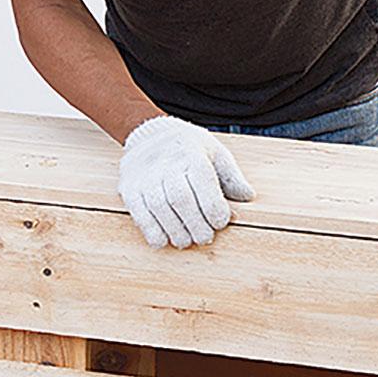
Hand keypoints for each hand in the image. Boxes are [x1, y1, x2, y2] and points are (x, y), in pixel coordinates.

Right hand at [118, 116, 254, 248]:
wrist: (149, 135)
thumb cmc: (189, 149)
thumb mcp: (215, 153)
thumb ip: (232, 177)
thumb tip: (248, 197)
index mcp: (191, 153)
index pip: (203, 182)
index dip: (214, 207)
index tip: (221, 222)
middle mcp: (166, 163)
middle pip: (181, 199)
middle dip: (196, 224)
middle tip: (205, 238)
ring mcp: (145, 177)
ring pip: (159, 208)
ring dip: (175, 231)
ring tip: (186, 242)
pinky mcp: (129, 189)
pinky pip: (139, 214)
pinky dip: (152, 231)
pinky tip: (164, 240)